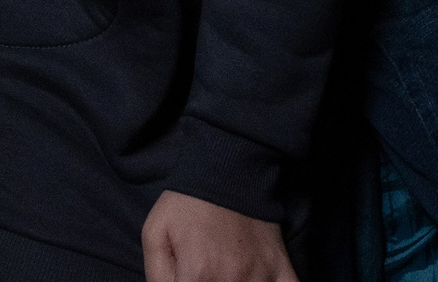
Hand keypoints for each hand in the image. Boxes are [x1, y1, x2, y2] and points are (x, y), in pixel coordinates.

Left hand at [143, 191, 296, 281]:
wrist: (228, 168)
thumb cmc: (187, 203)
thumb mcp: (155, 234)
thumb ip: (157, 278)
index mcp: (199, 275)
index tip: (186, 278)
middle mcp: (234, 280)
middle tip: (205, 272)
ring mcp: (261, 276)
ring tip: (225, 273)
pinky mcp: (282, 269)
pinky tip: (258, 281)